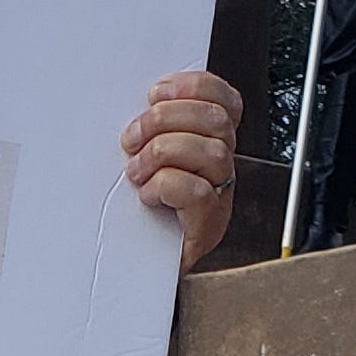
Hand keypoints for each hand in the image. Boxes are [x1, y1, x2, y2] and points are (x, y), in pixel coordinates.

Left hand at [121, 71, 240, 270]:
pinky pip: (197, 190)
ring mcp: (218, 195)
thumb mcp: (139, 158)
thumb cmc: (136, 213)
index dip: (194, 86)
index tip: (156, 93)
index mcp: (207, 142)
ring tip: (136, 171)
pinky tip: (147, 194)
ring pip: (212, 151)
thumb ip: (149, 129)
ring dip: (162, 153)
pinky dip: (166, 185)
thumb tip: (133, 104)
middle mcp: (219, 166)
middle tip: (132, 138)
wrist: (137, 268)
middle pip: (216, 120)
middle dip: (166, 119)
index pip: (223, 99)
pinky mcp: (207, 224)